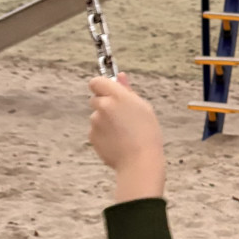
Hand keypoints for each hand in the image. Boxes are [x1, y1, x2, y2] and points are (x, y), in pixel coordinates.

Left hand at [88, 74, 165, 198]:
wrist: (139, 162)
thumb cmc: (146, 134)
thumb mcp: (143, 108)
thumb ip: (128, 90)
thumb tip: (120, 76)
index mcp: (117, 96)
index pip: (96, 81)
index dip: (102, 86)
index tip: (108, 91)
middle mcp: (103, 107)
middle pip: (95, 99)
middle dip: (104, 104)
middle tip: (120, 116)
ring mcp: (95, 122)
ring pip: (96, 116)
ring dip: (105, 121)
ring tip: (123, 133)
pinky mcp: (92, 136)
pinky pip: (95, 131)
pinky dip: (103, 134)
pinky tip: (117, 141)